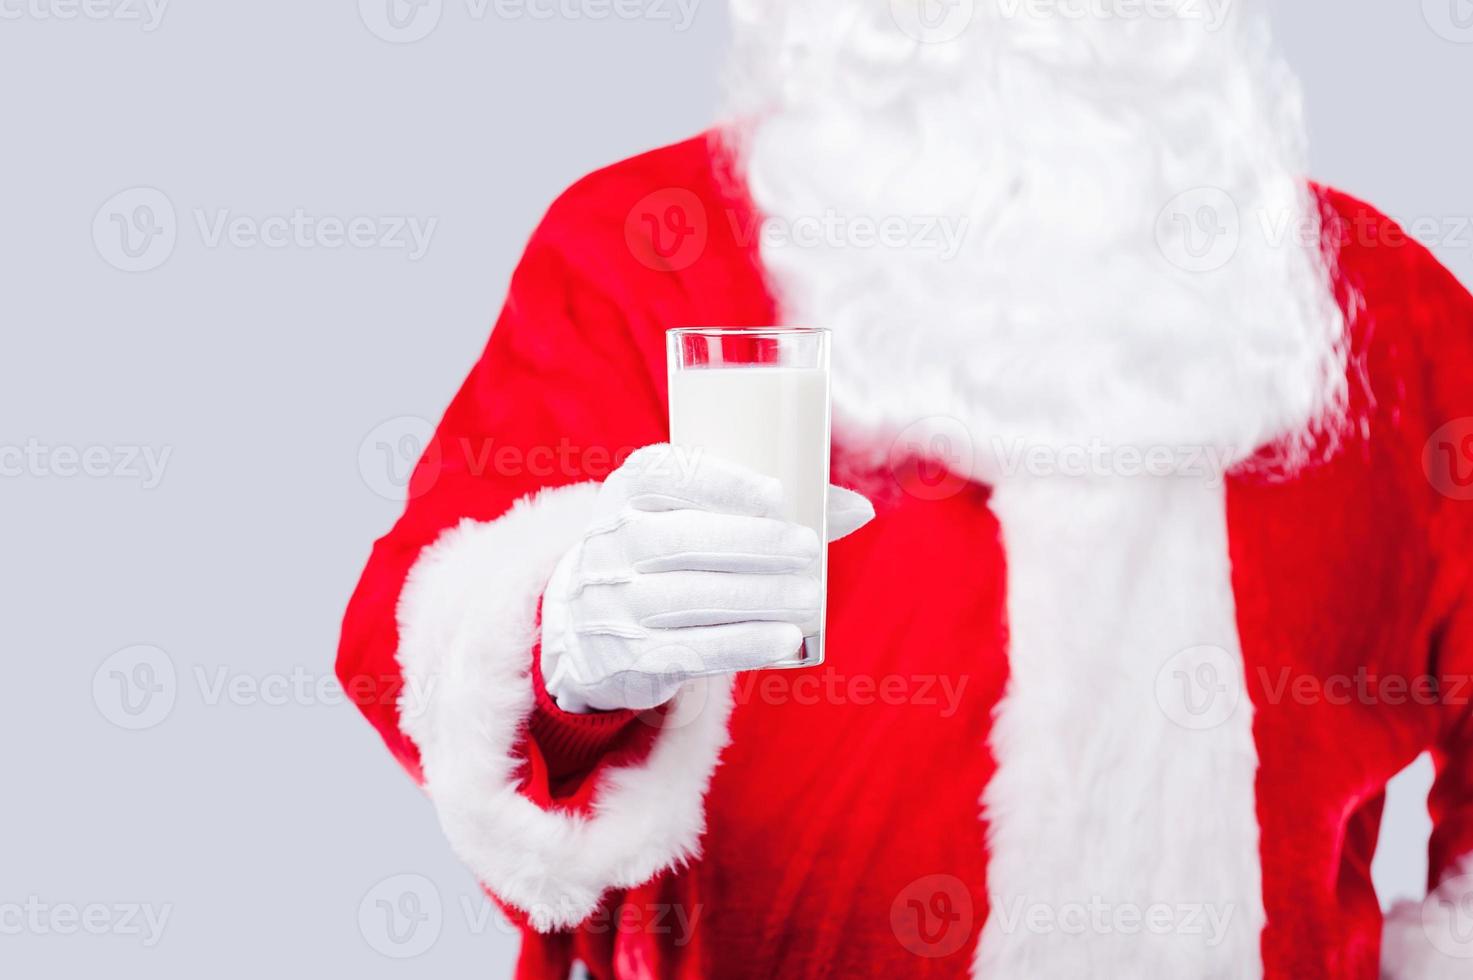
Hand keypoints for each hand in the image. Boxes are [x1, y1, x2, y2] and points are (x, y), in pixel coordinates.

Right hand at [539, 444, 873, 711]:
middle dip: (751, 543)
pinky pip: (688, 649)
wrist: (584, 624)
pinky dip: (742, 644)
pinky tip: (786, 638)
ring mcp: (613, 602)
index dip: (721, 483)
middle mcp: (612, 542)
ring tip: (810, 596)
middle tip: (807, 547)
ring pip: (687, 596)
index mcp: (627, 491)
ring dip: (756, 596)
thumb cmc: (666, 555)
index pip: (664, 475)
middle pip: (681, 539)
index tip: (777, 494)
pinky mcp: (627, 656)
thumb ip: (769, 509)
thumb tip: (861, 509)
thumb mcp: (692, 516)